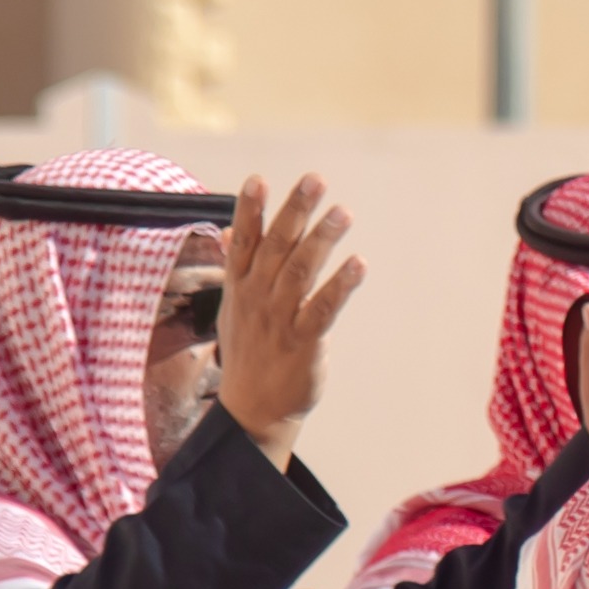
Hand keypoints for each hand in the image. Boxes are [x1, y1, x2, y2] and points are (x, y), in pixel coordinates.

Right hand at [208, 174, 365, 462]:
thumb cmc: (248, 350)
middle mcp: (258, 297)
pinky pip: (323, 310)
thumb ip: (237, 266)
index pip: (244, 241)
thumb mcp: (234, 306)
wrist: (253, 408)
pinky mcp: (304, 342)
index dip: (249, 210)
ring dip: (322, 240)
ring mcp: (280, 319)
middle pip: (276, 247)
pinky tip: (358, 264)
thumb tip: (230, 231)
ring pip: (301, 272)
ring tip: (343, 212)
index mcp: (241, 285)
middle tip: (315, 180)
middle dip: (295, 211)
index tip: (257, 179)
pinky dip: (340, 286)